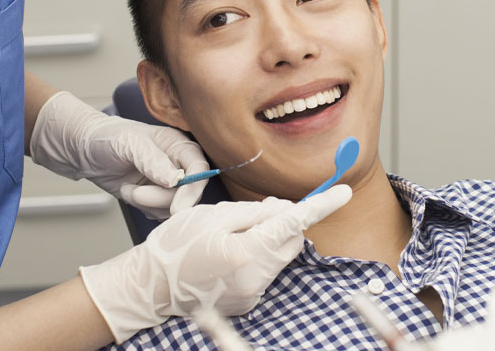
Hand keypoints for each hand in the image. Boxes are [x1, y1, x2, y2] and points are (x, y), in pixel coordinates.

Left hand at [30, 91, 207, 218]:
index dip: (193, 188)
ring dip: (148, 204)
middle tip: (137, 194)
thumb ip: (153, 160)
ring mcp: (167, 182)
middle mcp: (177, 163)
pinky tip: (129, 193)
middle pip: (189, 193)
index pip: (199, 168)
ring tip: (128, 189)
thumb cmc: (105, 137)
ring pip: (174, 206)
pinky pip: (160, 213)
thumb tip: (176, 180)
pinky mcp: (155, 197)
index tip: (177, 205)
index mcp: (178, 144)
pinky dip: (144, 209)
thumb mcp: (128, 143)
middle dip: (162, 199)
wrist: (83, 150)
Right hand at [80, 185, 351, 342]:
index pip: (293, 222)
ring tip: (230, 237)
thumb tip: (284, 209)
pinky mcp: (248, 302)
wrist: (152, 285)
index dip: (320, 206)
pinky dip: (257, 258)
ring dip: (267, 241)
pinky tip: (227, 256)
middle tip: (250, 215)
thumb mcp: (212, 216)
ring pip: (279, 257)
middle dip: (281, 223)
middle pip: (290, 241)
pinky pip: (266, 272)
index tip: (342, 193)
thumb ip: (253, 212)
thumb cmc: (176, 246)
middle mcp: (255, 278)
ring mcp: (252, 294)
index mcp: (246, 252)